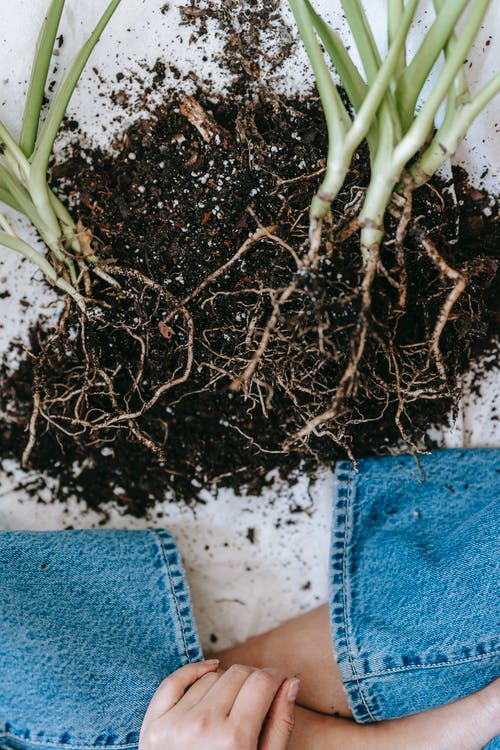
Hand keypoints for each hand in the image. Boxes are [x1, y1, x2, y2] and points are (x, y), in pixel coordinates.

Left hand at [139, 660, 298, 749]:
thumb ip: (280, 724)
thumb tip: (290, 682)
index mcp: (234, 741)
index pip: (262, 682)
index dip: (276, 676)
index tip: (280, 680)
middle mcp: (202, 727)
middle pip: (238, 674)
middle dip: (254, 678)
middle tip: (260, 692)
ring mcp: (174, 725)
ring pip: (211, 676)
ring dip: (226, 683)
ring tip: (233, 704)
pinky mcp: (152, 725)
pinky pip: (174, 681)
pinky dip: (193, 671)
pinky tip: (210, 670)